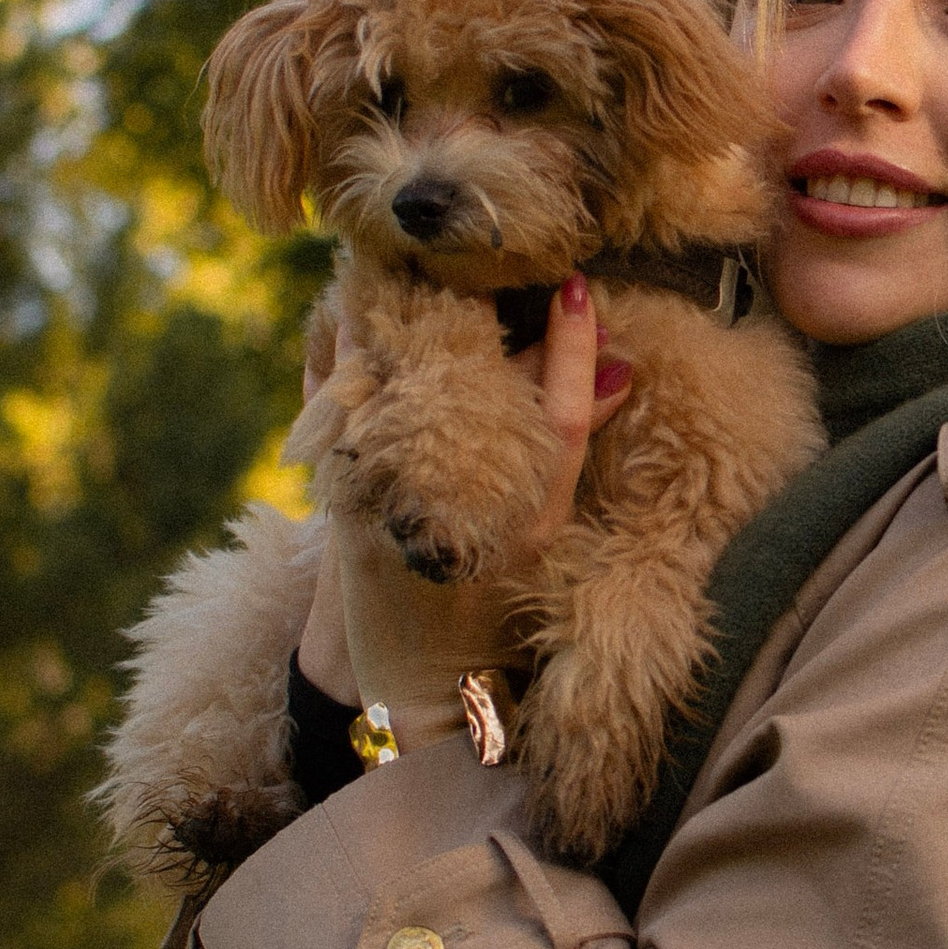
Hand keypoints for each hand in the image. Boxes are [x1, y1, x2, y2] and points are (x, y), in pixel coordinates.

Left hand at [294, 278, 630, 739]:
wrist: (424, 697)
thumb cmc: (493, 612)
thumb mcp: (548, 533)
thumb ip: (573, 449)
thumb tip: (618, 367)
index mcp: (536, 521)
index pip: (568, 418)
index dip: (574, 350)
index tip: (577, 284)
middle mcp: (475, 514)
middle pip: (474, 393)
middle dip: (462, 314)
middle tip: (453, 250)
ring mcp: (408, 517)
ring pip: (395, 396)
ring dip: (385, 324)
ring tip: (382, 262)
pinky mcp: (348, 521)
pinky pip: (334, 423)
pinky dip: (328, 368)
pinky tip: (331, 320)